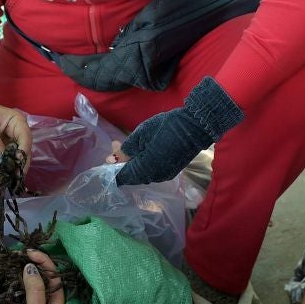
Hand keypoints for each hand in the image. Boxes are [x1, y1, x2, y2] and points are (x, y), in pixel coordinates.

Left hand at [0, 96, 31, 165]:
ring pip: (10, 160)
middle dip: (17, 164)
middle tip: (13, 176)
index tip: (18, 161)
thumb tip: (1, 160)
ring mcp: (4, 145)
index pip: (25, 138)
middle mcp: (13, 135)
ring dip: (6, 170)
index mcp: (16, 122)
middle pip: (21, 152)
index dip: (23, 150)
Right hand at [9, 249, 65, 303]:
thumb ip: (35, 290)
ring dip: (25, 270)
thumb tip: (30, 267)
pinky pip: (23, 290)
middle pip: (44, 277)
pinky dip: (17, 280)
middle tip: (20, 253)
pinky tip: (11, 273)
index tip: (29, 253)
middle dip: (35, 263)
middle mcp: (49, 302)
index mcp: (58, 303)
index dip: (44, 262)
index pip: (55, 276)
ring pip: (33, 282)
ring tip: (15, 259)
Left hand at [116, 77, 242, 185]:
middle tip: (118, 144)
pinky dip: (144, 163)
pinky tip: (144, 150)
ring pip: (142, 174)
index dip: (113, 169)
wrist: (195, 126)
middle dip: (123, 162)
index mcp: (145, 169)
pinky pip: (152, 171)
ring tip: (131, 145)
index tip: (109, 157)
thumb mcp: (141, 134)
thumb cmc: (166, 127)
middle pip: (132, 176)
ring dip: (134, 162)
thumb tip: (110, 161)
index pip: (123, 177)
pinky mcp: (171, 171)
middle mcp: (154, 177)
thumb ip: (125, 150)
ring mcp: (164, 175)